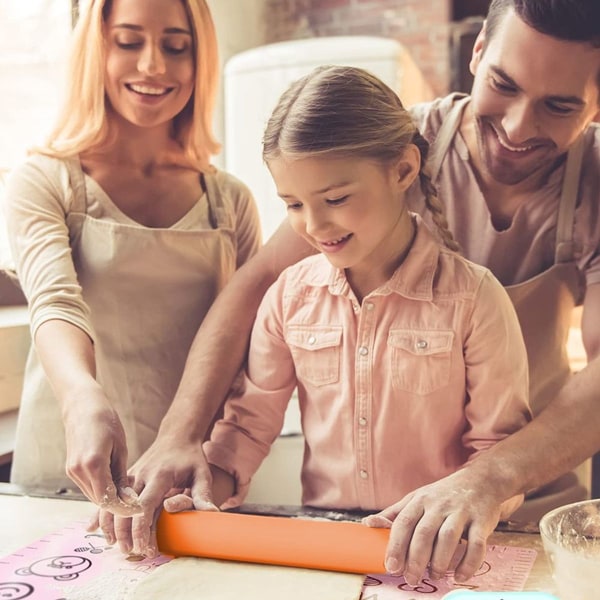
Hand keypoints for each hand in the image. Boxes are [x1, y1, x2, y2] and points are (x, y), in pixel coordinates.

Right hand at [63, 387, 141, 516]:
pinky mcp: (71, 469)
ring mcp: (72, 471)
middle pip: (100, 501)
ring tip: (129, 499)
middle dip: (118, 508)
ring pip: (93, 496)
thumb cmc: (106, 421)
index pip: (108, 499)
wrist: (82, 406)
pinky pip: (88, 487)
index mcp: (94, 464)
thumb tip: (128, 498)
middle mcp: (79, 471)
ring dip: (109, 500)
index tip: (139, 511)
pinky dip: (101, 491)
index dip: (124, 508)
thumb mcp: (120, 447)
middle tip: (137, 508)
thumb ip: (121, 475)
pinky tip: (115, 488)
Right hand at [93, 431, 216, 556]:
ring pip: (113, 503)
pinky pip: (110, 496)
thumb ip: (203, 495)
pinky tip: (92, 528)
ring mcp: (131, 476)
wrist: (177, 435)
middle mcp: (140, 476)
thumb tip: (211, 515)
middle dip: (125, 534)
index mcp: (159, 476)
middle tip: (131, 553)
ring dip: (111, 526)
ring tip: (116, 546)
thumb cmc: (191, 457)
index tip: (145, 548)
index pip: (144, 506)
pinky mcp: (126, 478)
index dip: (141, 530)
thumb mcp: (202, 474)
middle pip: (125, 508)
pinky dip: (101, 513)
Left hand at [362, 467, 519, 585]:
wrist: (481, 480)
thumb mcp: (417, 498)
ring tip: (435, 575)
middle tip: (411, 579)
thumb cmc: (443, 494)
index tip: (391, 567)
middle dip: (416, 560)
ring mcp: (461, 512)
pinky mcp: (482, 521)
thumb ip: (395, 513)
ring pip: (448, 539)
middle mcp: (439, 505)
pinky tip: (460, 576)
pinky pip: (476, 545)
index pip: (404, 523)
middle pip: (424, 533)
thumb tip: (368, 523)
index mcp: (420, 500)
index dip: (396, 546)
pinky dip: (468, 564)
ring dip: (440, 562)